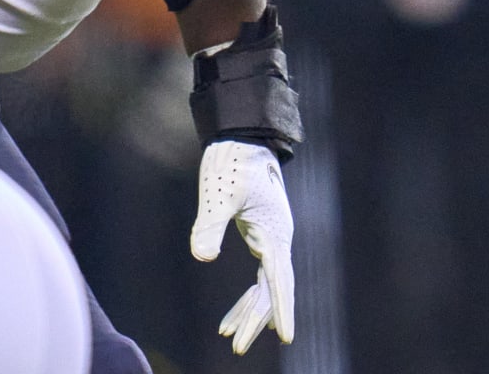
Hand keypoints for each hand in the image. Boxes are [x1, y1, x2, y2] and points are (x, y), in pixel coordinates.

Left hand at [190, 139, 294, 353]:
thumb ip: (209, 225)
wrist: (240, 138)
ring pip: (266, 286)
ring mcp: (272, 238)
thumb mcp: (217, 195)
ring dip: (250, 312)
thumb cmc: (230, 164)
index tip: (287, 338)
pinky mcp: (261, 236)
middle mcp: (279, 239)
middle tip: (237, 349)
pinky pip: (259, 276)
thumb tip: (201, 257)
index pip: (279, 280)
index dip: (282, 310)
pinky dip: (246, 297)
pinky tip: (231, 317)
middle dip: (256, 320)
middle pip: (273, 290)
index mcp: (274, 232)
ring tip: (230, 338)